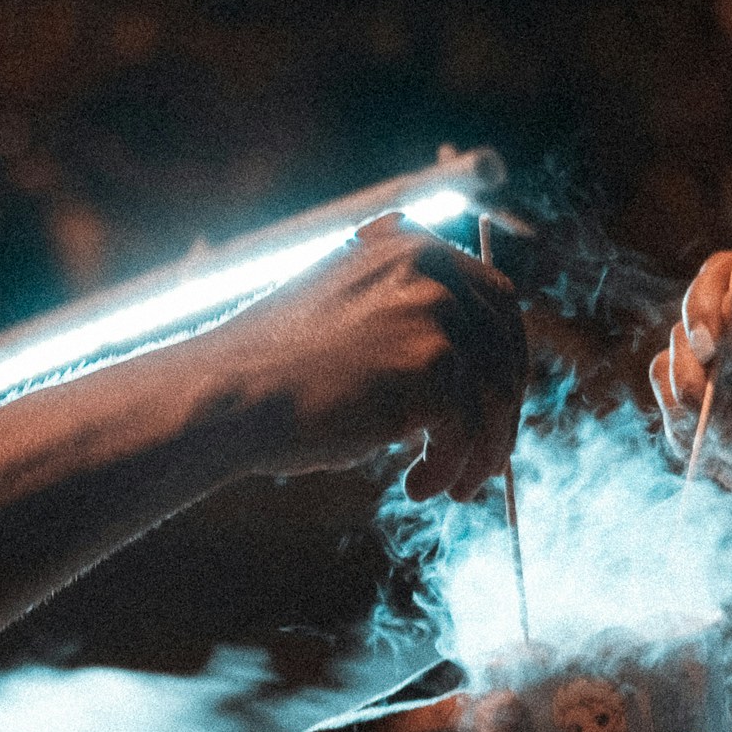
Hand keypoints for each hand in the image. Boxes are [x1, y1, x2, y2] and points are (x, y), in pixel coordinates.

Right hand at [194, 216, 525, 501]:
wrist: (225, 395)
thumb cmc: (269, 371)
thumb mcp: (343, 315)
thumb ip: (402, 319)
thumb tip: (466, 372)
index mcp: (406, 243)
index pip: (493, 297)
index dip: (502, 357)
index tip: (493, 404)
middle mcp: (429, 264)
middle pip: (507, 343)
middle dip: (503, 407)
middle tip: (486, 457)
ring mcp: (435, 311)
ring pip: (496, 394)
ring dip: (481, 450)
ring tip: (453, 487)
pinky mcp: (435, 364)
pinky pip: (471, 430)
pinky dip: (453, 466)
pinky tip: (418, 489)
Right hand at [651, 253, 731, 568]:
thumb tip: (729, 297)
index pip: (730, 274)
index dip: (705, 297)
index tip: (710, 341)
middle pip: (690, 320)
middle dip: (694, 361)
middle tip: (714, 398)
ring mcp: (731, 384)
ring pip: (671, 366)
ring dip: (687, 400)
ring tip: (729, 434)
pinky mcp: (713, 426)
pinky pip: (671, 412)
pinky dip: (683, 431)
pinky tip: (724, 457)